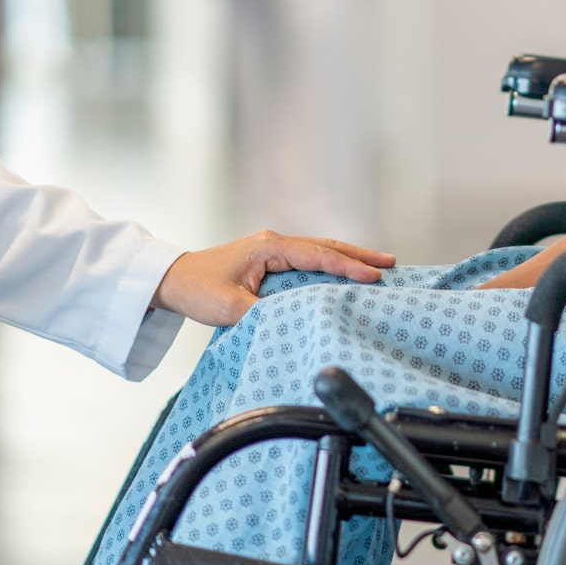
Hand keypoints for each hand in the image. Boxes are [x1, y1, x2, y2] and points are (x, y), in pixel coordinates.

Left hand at [151, 230, 395, 326]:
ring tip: (378, 265)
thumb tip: (294, 320)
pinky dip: (330, 265)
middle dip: (359, 255)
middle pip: (325, 247)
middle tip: (391, 263)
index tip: (374, 276)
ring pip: (319, 251)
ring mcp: (272, 250)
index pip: (317, 256)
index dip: (347, 267)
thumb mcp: (229, 307)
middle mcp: (274, 244)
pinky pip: (308, 261)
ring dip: (348, 258)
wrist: (174, 280)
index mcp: (268, 247)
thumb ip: (263, 313)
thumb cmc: (198, 289)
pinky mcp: (269, 261)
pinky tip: (344, 274)